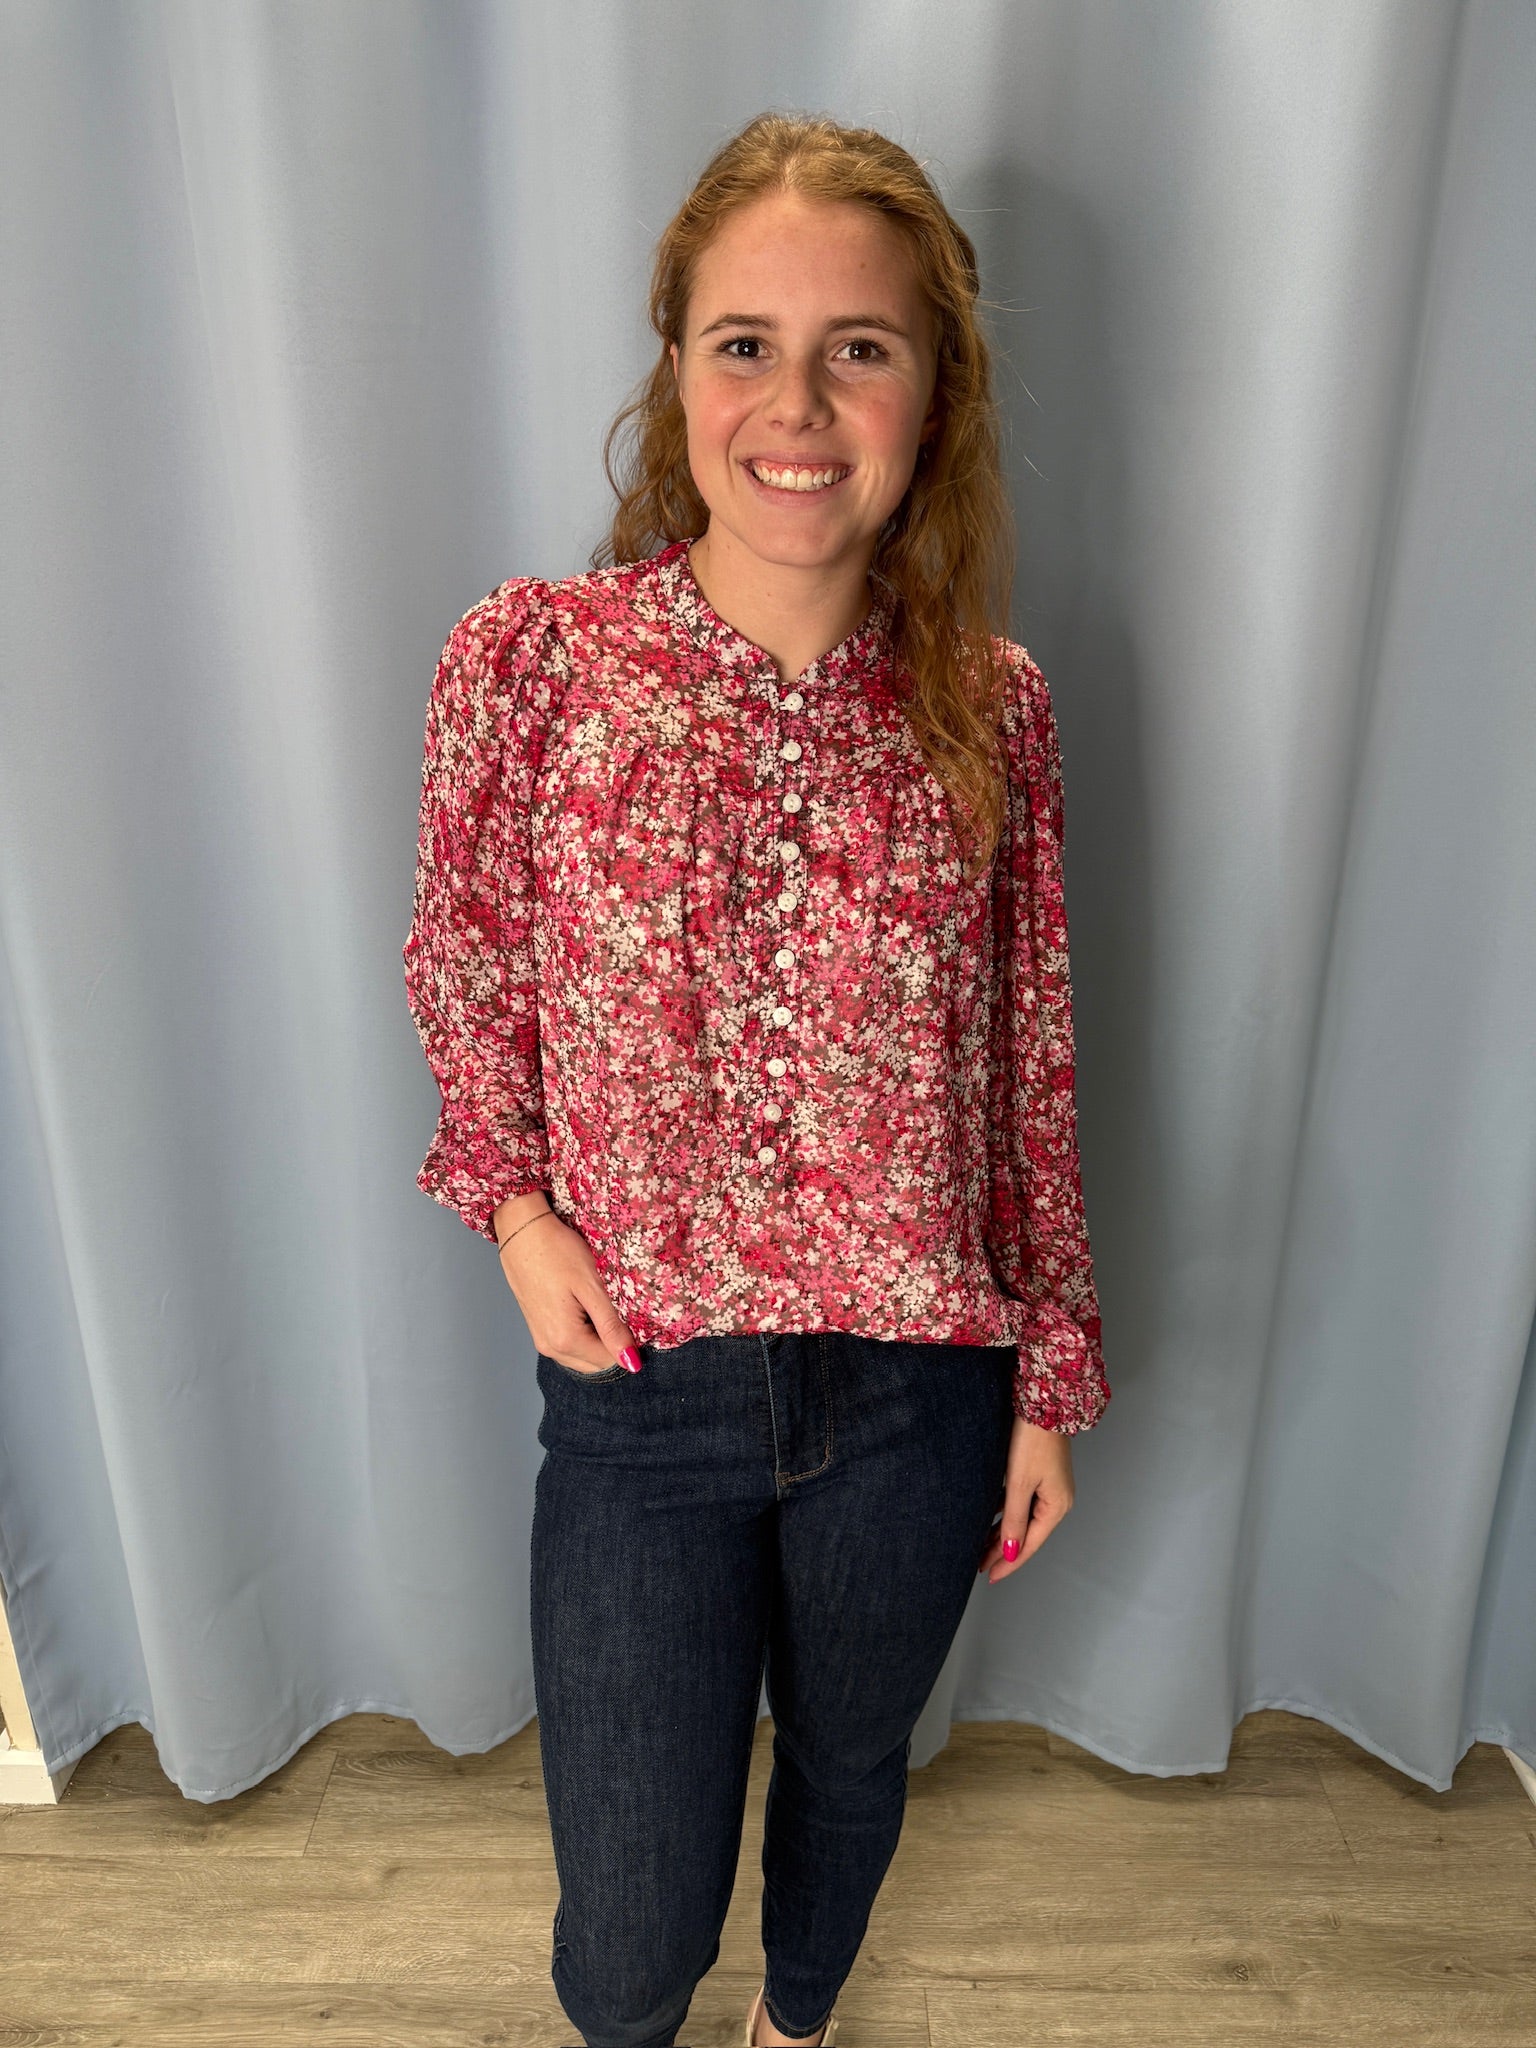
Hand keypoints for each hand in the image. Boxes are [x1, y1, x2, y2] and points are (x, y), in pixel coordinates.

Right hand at [493, 1196, 640, 1374]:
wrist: (521, 1231)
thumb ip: (611, 1327)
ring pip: (583, 1355)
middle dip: (613, 1343)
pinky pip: (569, 1344)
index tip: (632, 1315)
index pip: (611, 1360)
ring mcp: (542, 1340)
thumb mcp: (591, 1286)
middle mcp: (550, 1348)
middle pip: (596, 1363)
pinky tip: (586, 1305)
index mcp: (565, 1339)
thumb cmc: (556, 1251)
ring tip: (600, 1303)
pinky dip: (584, 1333)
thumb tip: (631, 1362)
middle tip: (617, 1307)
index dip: (629, 1342)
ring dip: (599, 1338)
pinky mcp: (539, 1329)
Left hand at [977, 1417, 1074, 1581]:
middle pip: (1026, 1533)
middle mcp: (1056, 1500)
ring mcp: (1049, 1487)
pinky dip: (1005, 1513)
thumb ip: (1013, 1519)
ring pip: (1022, 1518)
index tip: (991, 1576)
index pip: (1029, 1544)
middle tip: (980, 1565)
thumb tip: (1010, 1551)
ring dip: (1002, 1532)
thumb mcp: (1020, 1484)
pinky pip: (1021, 1502)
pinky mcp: (1040, 1474)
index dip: (1009, 1562)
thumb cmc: (1033, 1440)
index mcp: (1056, 1506)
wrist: (1043, 1403)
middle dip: (1003, 1550)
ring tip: (981, 1547)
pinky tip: (989, 1519)